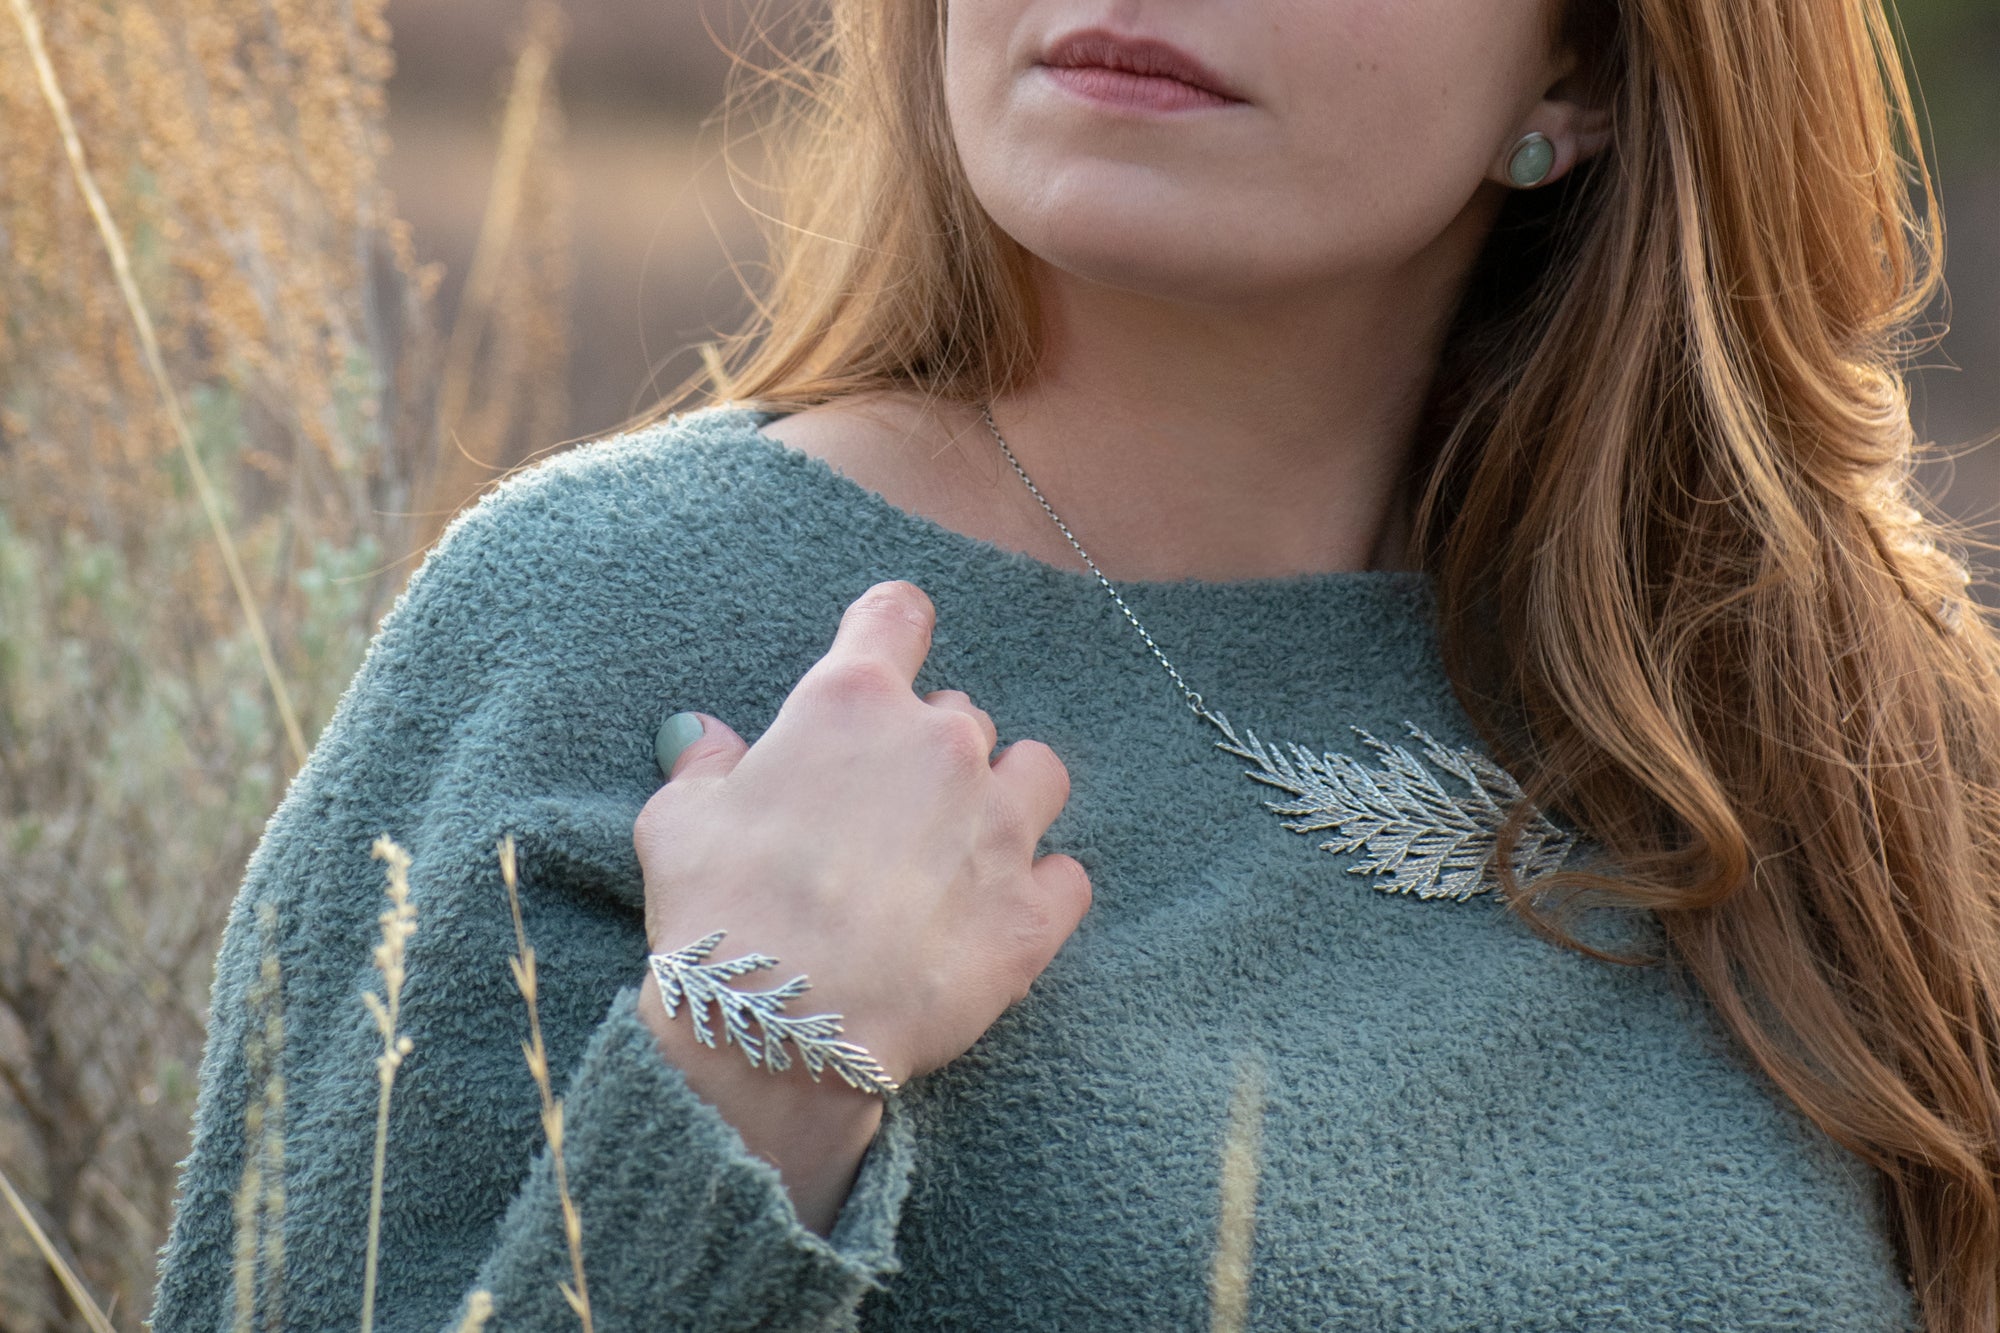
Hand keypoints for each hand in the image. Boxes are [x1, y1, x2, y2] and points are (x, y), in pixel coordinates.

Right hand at [632, 580, 1089, 1229]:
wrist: (781, 1026)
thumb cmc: (719, 910)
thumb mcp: (678, 822)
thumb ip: (706, 766)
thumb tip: (705, 737)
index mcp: (853, 704)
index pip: (896, 614)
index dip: (890, 630)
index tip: (884, 654)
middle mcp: (941, 746)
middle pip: (960, 713)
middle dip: (928, 750)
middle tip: (885, 812)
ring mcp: (999, 826)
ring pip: (1037, 773)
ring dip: (1007, 797)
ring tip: (965, 846)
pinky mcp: (1032, 911)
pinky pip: (1069, 876)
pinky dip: (1041, 888)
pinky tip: (997, 913)